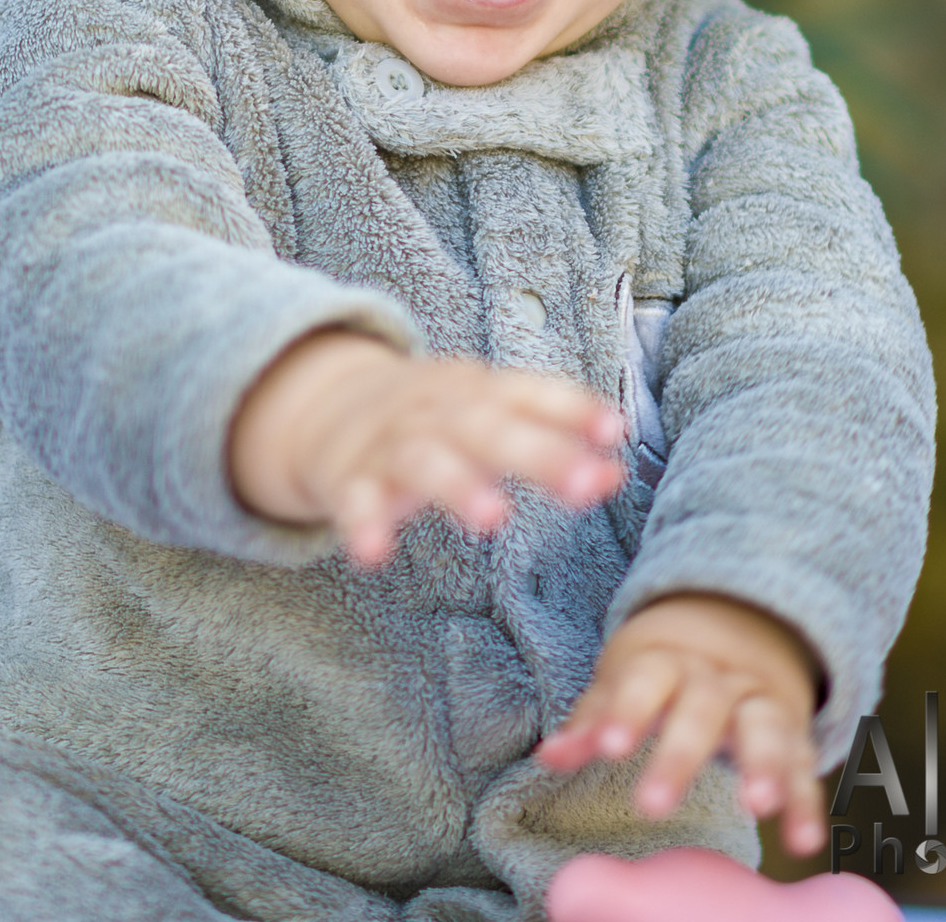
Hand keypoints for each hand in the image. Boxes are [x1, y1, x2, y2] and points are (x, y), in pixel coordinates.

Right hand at [228, 328, 625, 563]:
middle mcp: (438, 411)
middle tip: (585, 486)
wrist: (328, 403)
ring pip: (425, 461)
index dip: (571, 409)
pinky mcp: (348, 479)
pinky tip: (374, 553)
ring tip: (494, 519)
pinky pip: (354, 502)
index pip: (528, 392)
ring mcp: (391, 443)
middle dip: (539, 455)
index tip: (614, 432)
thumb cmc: (436, 418)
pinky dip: (363, 524)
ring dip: (459, 485)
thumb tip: (617, 470)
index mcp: (477, 391)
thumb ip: (553, 440)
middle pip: (489, 428)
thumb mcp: (490, 418)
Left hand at [535, 593, 823, 856]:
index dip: (627, 711)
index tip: (610, 748)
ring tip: (756, 806)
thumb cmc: (664, 669)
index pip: (645, 679)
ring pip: (765, 727)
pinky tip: (802, 839)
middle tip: (653, 805)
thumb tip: (550, 755)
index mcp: (668, 661)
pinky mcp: (794, 735)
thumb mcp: (624, 681)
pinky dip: (806, 803)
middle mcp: (718, 679)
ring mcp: (759, 703)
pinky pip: (805, 766)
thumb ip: (592, 720)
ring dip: (762, 764)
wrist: (736, 624)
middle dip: (680, 755)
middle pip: (701, 708)